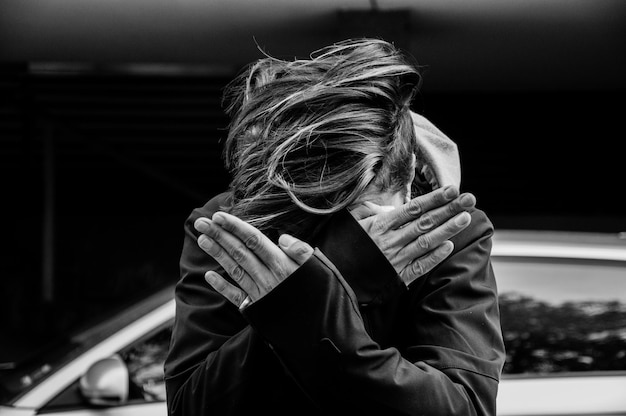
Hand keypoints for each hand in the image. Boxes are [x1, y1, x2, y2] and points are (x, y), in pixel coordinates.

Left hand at [194, 212, 313, 308]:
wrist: (322, 335)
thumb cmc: (325, 299)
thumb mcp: (322, 271)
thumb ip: (302, 252)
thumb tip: (282, 238)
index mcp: (283, 265)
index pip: (254, 241)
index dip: (236, 227)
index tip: (219, 216)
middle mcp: (268, 278)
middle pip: (239, 252)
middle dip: (219, 236)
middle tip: (200, 222)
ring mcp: (260, 295)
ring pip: (235, 270)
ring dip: (217, 254)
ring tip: (201, 239)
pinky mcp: (257, 311)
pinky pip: (236, 297)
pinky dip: (222, 286)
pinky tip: (209, 276)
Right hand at [350, 186, 474, 285]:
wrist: (332, 278)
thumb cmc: (340, 247)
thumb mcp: (348, 222)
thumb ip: (367, 210)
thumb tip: (387, 207)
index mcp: (379, 225)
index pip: (413, 208)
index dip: (434, 198)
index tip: (452, 189)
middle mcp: (390, 241)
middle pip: (425, 222)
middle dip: (449, 209)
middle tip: (470, 199)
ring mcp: (395, 260)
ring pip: (426, 242)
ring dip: (447, 229)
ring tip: (465, 218)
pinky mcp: (396, 277)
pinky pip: (419, 266)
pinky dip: (435, 256)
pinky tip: (449, 246)